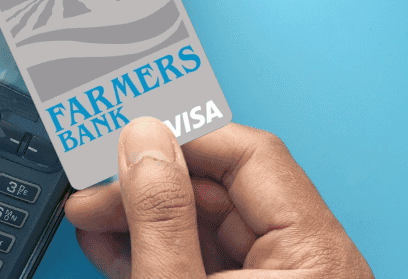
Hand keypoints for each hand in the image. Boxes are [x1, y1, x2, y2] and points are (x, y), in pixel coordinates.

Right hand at [65, 119, 373, 277]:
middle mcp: (312, 265)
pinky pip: (211, 266)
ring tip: (94, 226)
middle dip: (150, 191)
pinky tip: (119, 253)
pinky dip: (163, 257)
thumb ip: (161, 216)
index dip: (181, 141)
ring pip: (212, 233)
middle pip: (225, 194)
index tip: (128, 140)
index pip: (249, 155)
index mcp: (314, 252)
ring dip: (148, 225)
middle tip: (93, 195)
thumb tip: (144, 141)